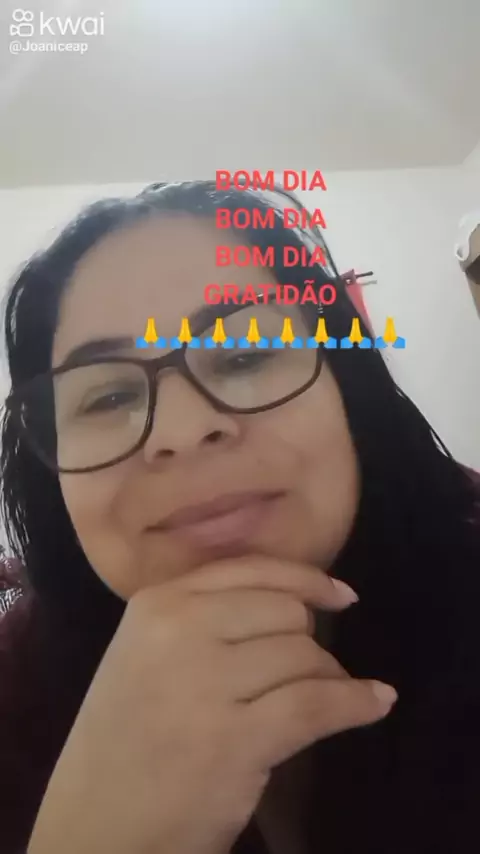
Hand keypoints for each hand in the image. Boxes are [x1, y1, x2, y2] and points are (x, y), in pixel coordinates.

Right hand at [28, 556, 396, 853]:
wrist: (98, 824)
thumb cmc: (127, 740)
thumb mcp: (147, 653)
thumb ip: (206, 615)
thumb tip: (299, 601)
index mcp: (157, 603)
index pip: (252, 570)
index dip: (307, 580)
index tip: (340, 594)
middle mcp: (180, 629)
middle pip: (287, 612)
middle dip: (308, 642)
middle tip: (304, 675)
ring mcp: (206, 682)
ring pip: (305, 655)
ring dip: (326, 678)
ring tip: (315, 702)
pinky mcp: (236, 738)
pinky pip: (317, 703)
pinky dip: (356, 703)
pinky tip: (376, 702)